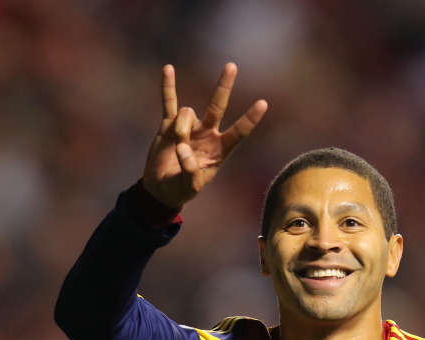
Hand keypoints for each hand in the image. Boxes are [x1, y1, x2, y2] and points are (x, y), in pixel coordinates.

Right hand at [142, 63, 267, 207]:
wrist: (161, 188)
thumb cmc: (181, 189)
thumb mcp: (189, 186)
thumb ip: (189, 170)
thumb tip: (183, 147)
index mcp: (219, 151)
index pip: (238, 132)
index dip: (250, 119)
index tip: (263, 103)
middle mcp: (207, 135)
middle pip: (217, 106)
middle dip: (224, 87)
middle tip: (232, 66)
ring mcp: (189, 128)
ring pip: (187, 114)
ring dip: (181, 128)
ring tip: (176, 146)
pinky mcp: (169, 125)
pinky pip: (169, 103)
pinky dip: (168, 87)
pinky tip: (168, 69)